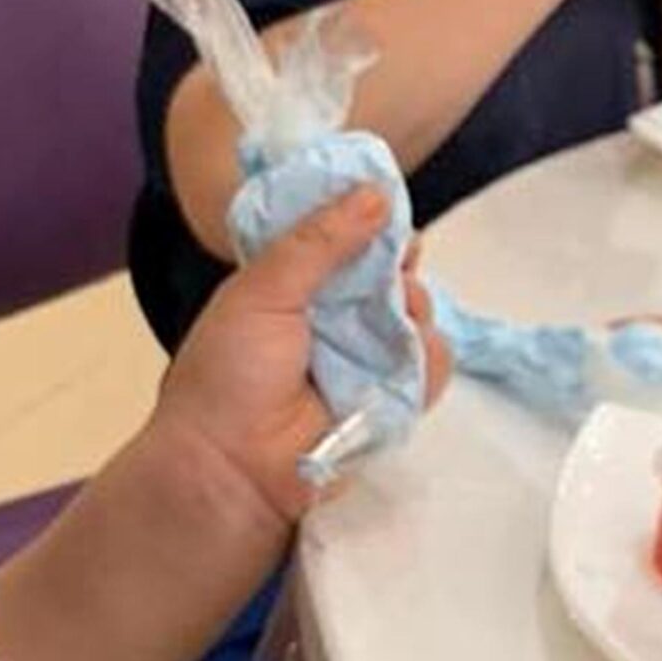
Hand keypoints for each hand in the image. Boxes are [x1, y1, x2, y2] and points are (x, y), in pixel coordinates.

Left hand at [153, 184, 451, 543]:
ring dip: (414, 309)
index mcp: (295, 284)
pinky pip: (432, 365)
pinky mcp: (393, 400)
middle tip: (394, 265)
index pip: (347, 238)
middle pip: (392, 272)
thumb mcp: (261, 289)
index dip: (370, 220)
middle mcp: (334, 318)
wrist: (231, 466)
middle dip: (399, 263)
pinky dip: (426, 357)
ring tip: (390, 319)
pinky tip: (401, 360)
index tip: (386, 205)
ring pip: (419, 314)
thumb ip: (318, 241)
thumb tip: (376, 193)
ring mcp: (366, 359)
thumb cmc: (229, 373)